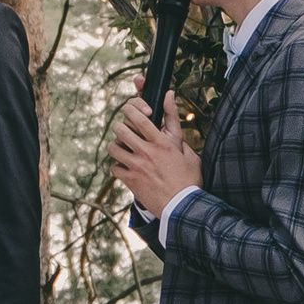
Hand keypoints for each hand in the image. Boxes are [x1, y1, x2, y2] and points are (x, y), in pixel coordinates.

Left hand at [111, 89, 199, 216]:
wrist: (183, 207)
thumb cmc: (189, 179)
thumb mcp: (188, 151)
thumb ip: (176, 124)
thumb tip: (169, 96)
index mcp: (162, 143)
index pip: (139, 117)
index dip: (130, 109)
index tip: (129, 109)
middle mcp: (147, 152)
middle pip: (121, 129)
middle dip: (120, 127)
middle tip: (124, 129)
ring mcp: (137, 166)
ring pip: (113, 148)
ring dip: (117, 147)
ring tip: (123, 149)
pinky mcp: (130, 181)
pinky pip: (114, 167)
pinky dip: (118, 167)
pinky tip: (125, 168)